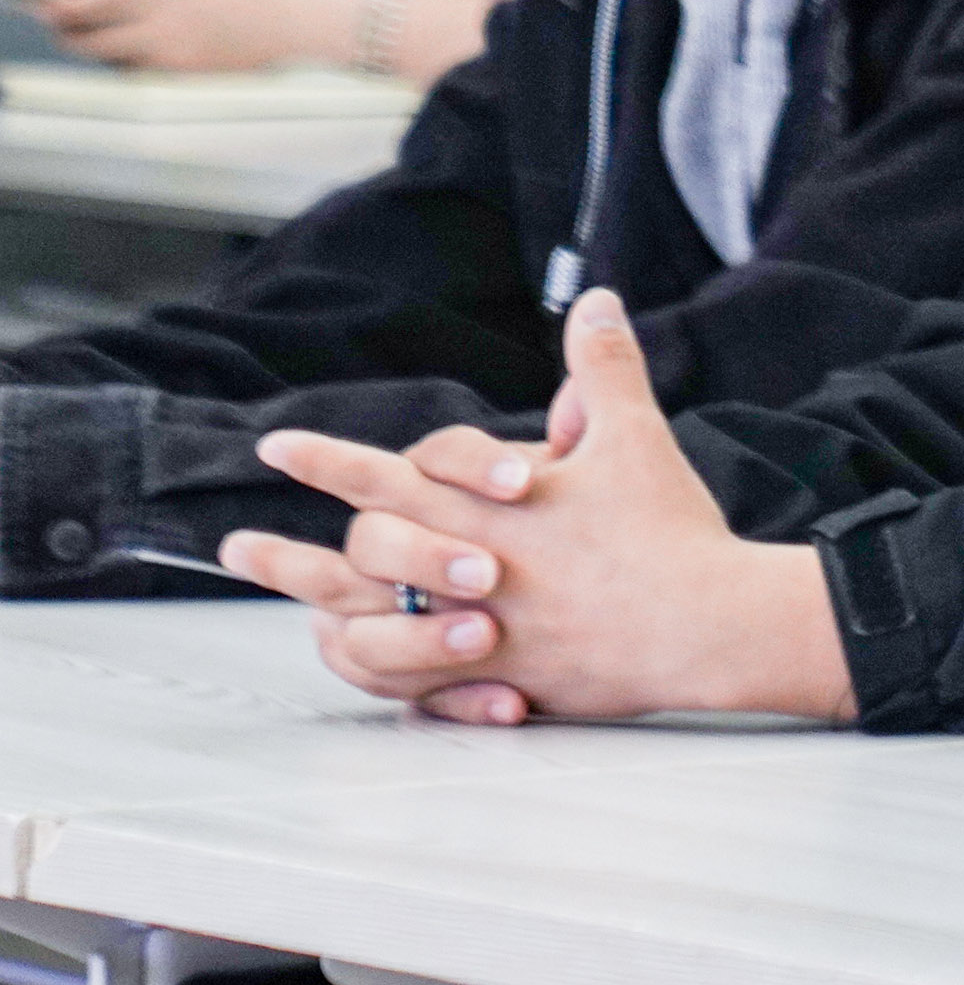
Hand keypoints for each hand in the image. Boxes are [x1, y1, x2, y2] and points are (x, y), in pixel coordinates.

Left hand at [38, 0, 361, 73]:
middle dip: (63, 27)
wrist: (316, 21)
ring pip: (105, 57)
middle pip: (83, 36)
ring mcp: (171, 52)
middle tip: (56, 18)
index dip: (56, 5)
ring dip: (91, 44)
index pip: (85, 2)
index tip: (45, 1)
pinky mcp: (186, 74)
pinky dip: (126, 60)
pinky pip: (138, 72)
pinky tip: (137, 45)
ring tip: (91, 32)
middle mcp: (159, 19)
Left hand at [218, 291, 845, 725]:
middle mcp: (469, 569)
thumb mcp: (636, 438)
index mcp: (492, 510)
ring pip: (370, 624)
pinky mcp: (499, 677)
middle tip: (235, 549)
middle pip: (361, 556)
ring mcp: (477, 629)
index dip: (328, 462)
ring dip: (311, 612)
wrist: (706, 623)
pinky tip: (351, 655)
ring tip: (278, 617)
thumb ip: (603, 369)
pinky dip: (375, 667)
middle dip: (289, 554)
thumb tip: (595, 302)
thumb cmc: (669, 532)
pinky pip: (410, 682)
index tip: (278, 450)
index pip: (391, 476)